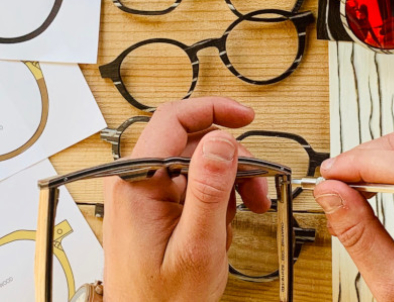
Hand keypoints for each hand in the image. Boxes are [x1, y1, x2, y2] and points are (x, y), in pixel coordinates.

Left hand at [101, 98, 270, 301]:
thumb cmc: (161, 300)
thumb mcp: (196, 245)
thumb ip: (209, 190)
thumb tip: (221, 143)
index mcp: (137, 184)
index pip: (173, 120)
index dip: (213, 110)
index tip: (244, 117)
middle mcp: (135, 184)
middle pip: (190, 143)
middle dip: (231, 161)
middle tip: (257, 185)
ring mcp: (143, 198)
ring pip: (195, 166)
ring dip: (227, 184)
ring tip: (246, 210)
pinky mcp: (153, 211)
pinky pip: (190, 189)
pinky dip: (215, 201)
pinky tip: (223, 225)